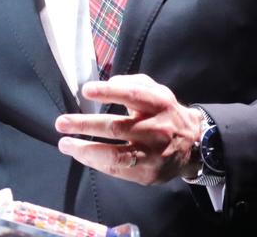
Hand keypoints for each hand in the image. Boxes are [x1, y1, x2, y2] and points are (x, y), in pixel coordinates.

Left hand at [55, 74, 201, 184]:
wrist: (194, 145)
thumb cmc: (165, 113)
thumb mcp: (157, 91)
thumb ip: (133, 83)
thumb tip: (110, 83)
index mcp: (159, 104)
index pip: (132, 95)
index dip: (108, 92)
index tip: (86, 90)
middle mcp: (157, 129)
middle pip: (117, 127)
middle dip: (85, 125)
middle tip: (62, 122)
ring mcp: (153, 154)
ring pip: (116, 154)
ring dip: (86, 150)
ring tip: (65, 144)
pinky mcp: (148, 174)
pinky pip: (118, 170)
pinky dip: (96, 162)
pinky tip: (81, 154)